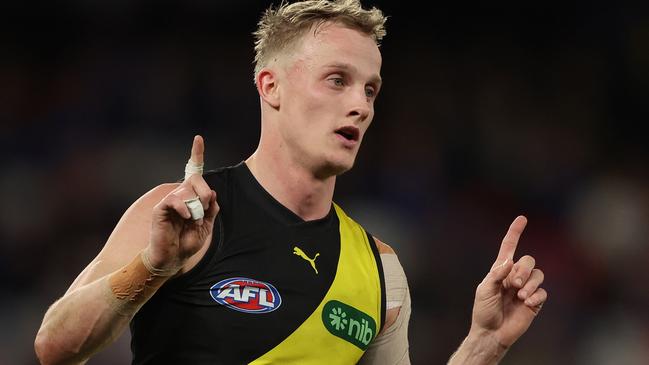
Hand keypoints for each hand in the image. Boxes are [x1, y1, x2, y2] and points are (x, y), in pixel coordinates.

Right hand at [145, 135, 218, 273]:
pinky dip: (184, 207)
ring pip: (186, 190)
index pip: (193, 172)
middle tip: (205, 206)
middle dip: (204, 192)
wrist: (173, 258)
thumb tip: (213, 193)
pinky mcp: (161, 209)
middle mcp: (180, 195)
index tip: (198, 139)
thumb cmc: (187, 242)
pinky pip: (174, 199)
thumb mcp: (207, 226)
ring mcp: (170, 201)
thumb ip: (211, 210)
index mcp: (191, 197)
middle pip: (195, 180)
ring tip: (194, 219)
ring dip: (196, 205)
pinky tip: (186, 216)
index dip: (196, 154)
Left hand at [470, 216, 546, 347]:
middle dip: (523, 270)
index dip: (515, 232)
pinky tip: (527, 304)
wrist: (491, 333)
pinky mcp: (534, 302)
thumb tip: (510, 261)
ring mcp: (525, 288)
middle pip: (528, 260)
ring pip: (538, 274)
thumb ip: (496, 274)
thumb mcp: (484, 290)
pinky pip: (543, 292)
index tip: (522, 218)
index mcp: (500, 270)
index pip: (509, 247)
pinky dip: (536, 296)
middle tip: (513, 285)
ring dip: (530, 284)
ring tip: (520, 297)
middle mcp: (514, 276)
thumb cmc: (484, 310)